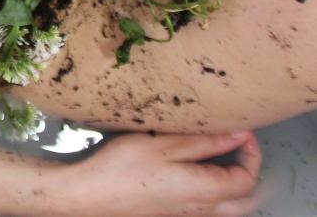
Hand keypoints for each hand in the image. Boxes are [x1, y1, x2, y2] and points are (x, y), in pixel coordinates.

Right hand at [52, 131, 261, 216]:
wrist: (87, 195)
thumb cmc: (122, 167)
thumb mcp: (164, 144)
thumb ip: (205, 141)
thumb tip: (238, 134)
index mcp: (205, 191)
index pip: (246, 178)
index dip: (251, 152)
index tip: (241, 129)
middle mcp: (200, 209)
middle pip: (242, 199)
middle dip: (245, 172)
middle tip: (236, 146)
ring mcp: (182, 214)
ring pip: (223, 207)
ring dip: (227, 183)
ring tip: (215, 156)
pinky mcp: (166, 213)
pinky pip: (202, 207)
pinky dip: (208, 191)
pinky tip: (187, 172)